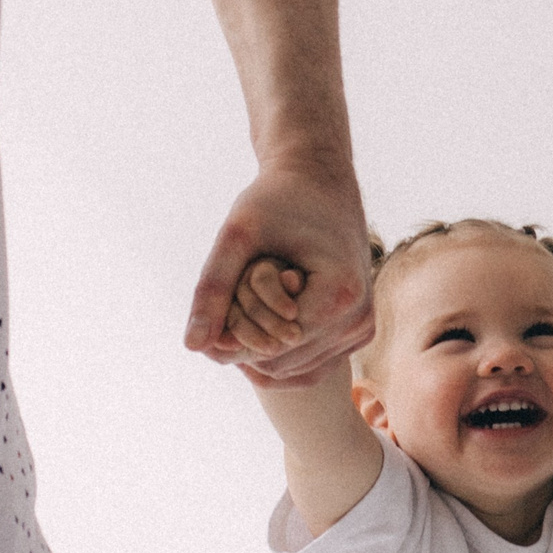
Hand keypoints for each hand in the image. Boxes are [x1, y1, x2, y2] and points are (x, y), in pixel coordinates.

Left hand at [184, 157, 371, 385]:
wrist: (320, 180)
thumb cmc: (277, 199)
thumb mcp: (237, 235)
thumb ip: (213, 288)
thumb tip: (191, 347)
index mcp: (340, 297)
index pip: (269, 347)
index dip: (232, 331)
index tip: (220, 293)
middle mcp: (358, 321)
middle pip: (279, 362)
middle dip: (245, 338)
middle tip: (229, 296)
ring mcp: (361, 330)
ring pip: (292, 371)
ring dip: (259, 346)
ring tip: (245, 302)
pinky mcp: (357, 333)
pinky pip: (308, 367)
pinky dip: (277, 352)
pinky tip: (256, 321)